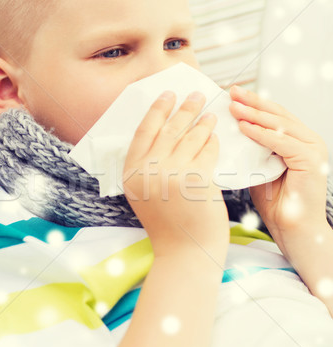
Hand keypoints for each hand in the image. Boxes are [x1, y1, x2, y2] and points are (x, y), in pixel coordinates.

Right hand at [123, 90, 228, 258]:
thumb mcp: (145, 194)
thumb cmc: (168, 224)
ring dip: (202, 122)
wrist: (185, 252)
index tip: (168, 94)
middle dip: (184, 108)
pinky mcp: (196, 180)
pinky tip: (216, 137)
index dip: (157, 109)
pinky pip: (207, 152)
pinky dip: (212, 142)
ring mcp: (172, 175)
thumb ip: (147, 167)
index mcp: (131, 172)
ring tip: (210, 114)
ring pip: (190, 137)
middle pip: (168, 129)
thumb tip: (164, 132)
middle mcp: (148, 171)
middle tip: (196, 94)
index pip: (143, 130)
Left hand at [229, 85, 328, 248]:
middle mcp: (309, 140)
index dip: (254, 103)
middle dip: (253, 102)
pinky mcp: (310, 160)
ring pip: (280, 125)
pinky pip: (281, 142)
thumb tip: (228, 135)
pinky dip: (261, 134)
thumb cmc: (278, 204)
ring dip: (254, 114)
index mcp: (299, 140)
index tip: (233, 95)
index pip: (275, 115)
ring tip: (233, 106)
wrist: (295, 230)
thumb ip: (251, 150)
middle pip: (278, 114)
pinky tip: (244, 128)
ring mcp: (313, 148)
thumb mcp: (259, 168)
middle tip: (232, 92)